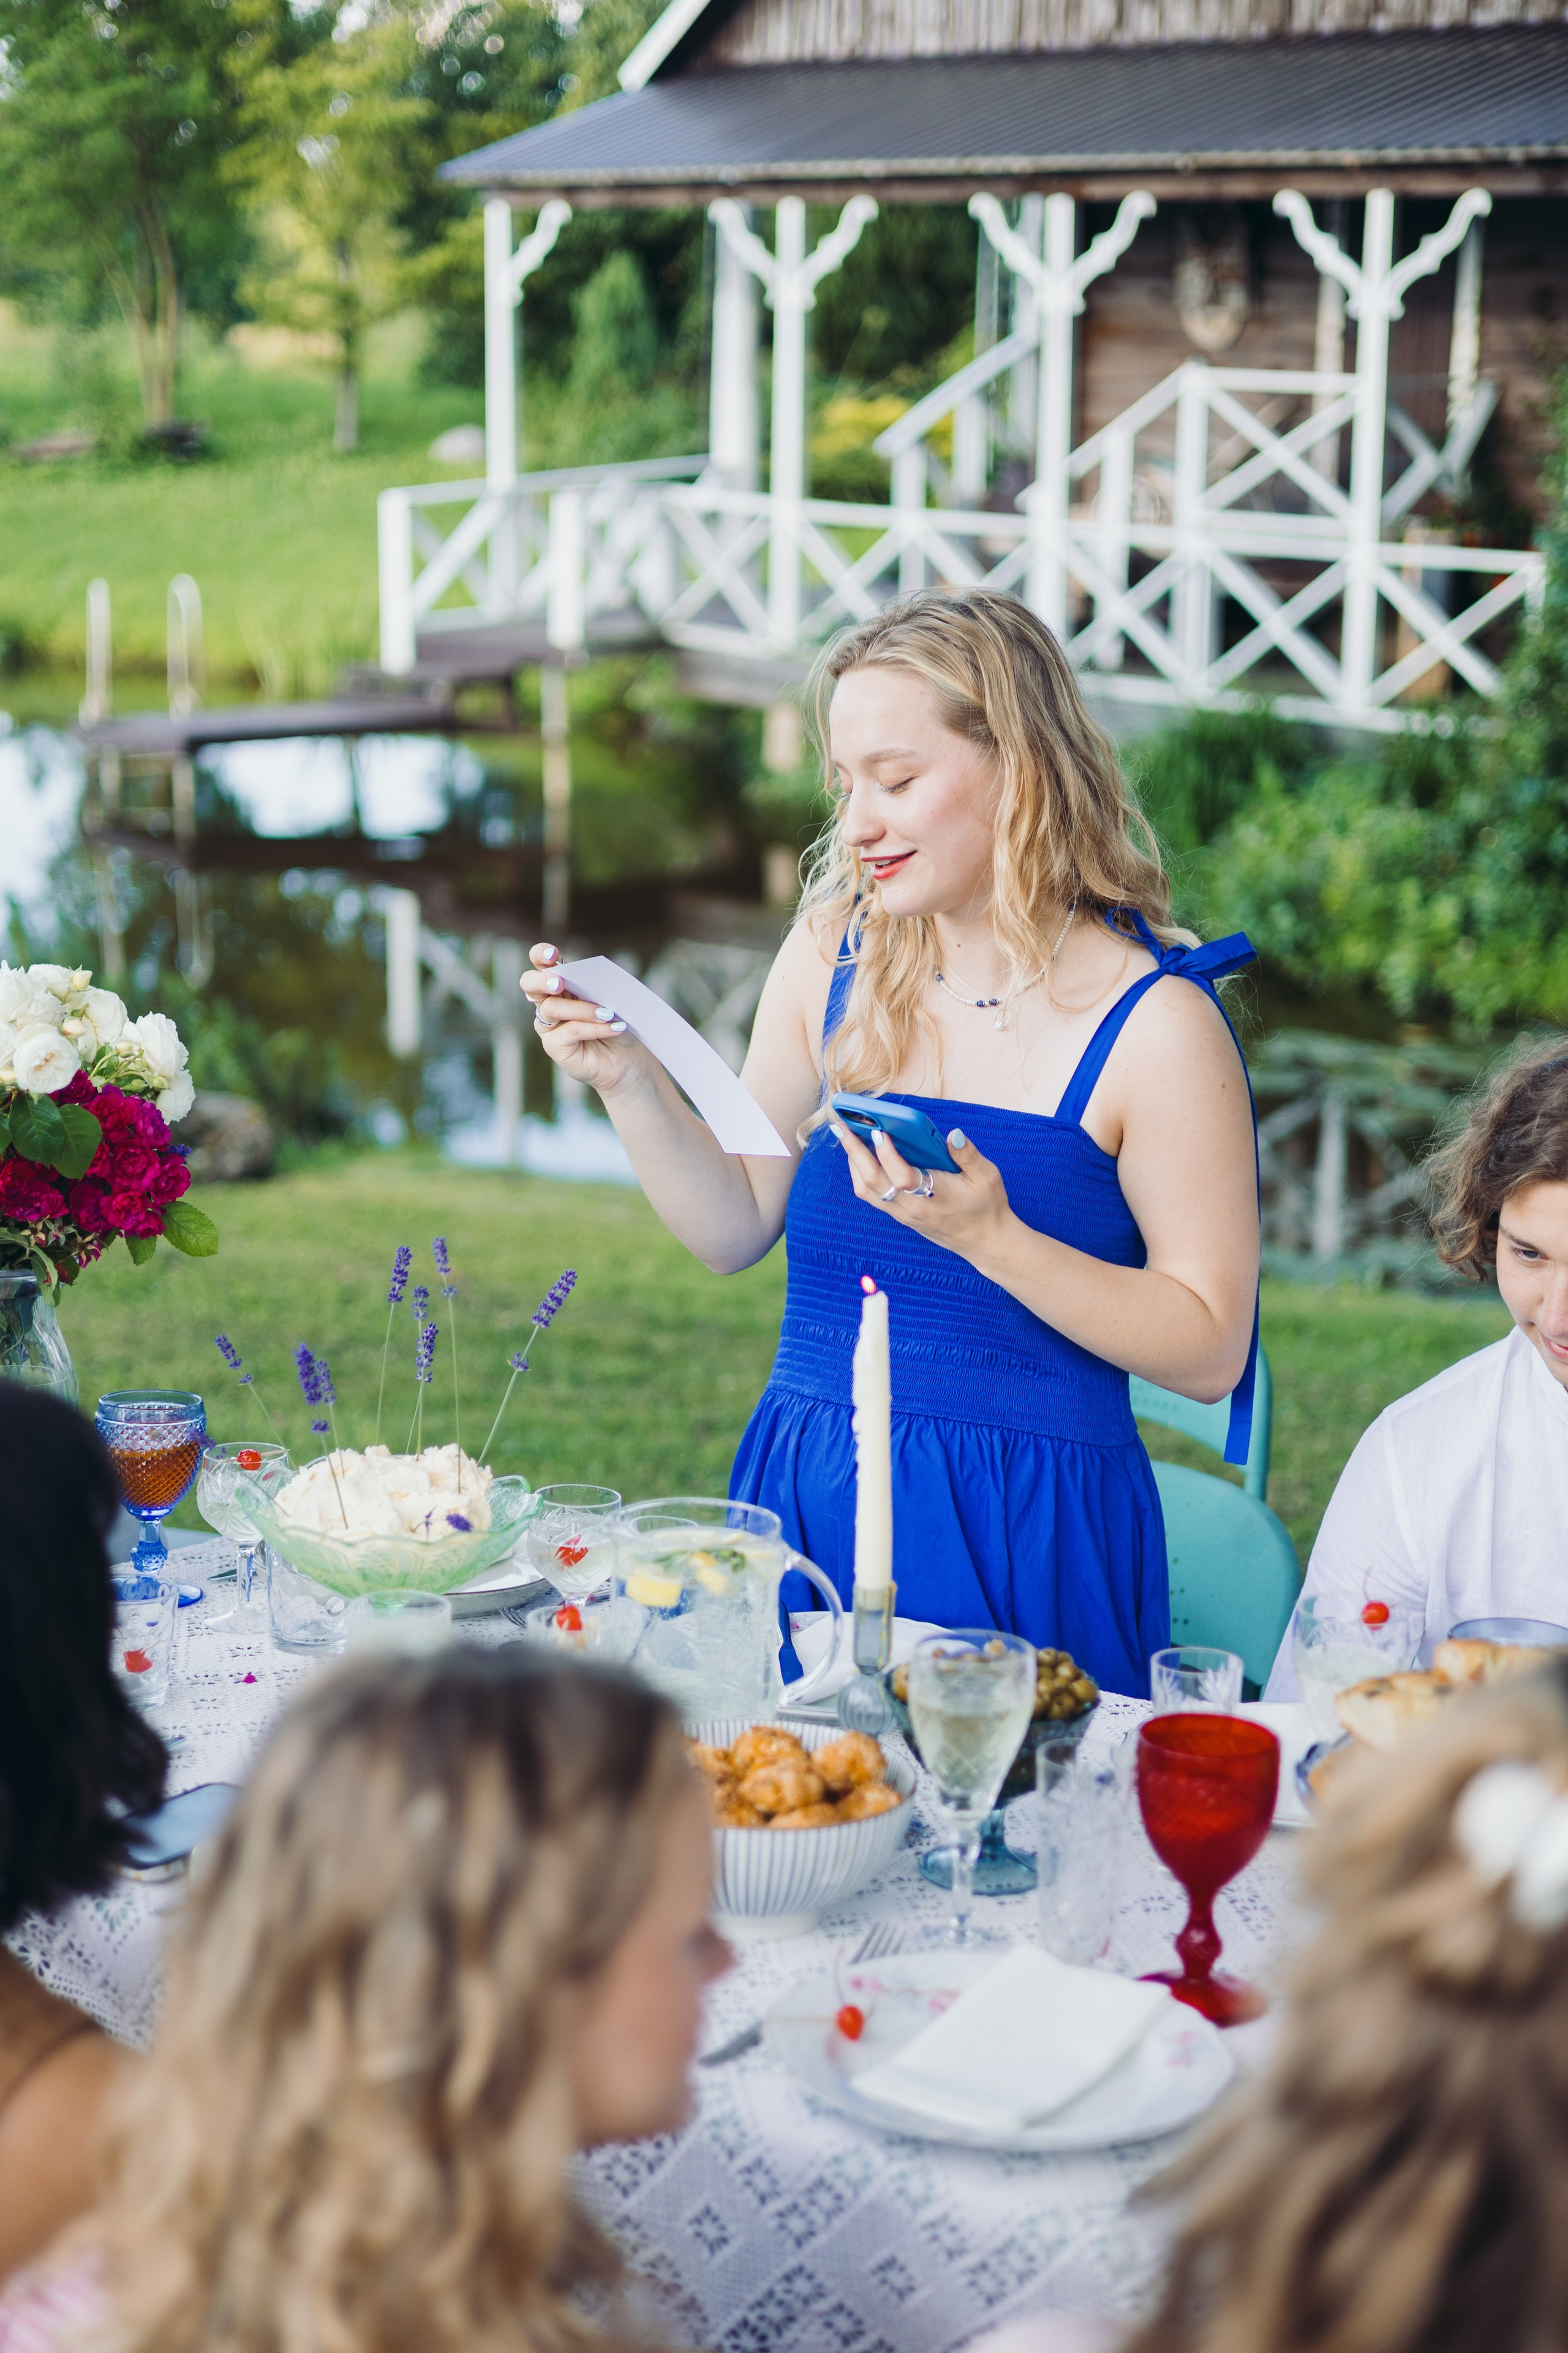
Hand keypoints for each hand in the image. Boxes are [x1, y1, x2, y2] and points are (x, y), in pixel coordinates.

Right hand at [521, 944, 643, 1096]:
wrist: (627, 1056)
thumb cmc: (617, 1022)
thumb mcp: (610, 997)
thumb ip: (596, 985)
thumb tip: (590, 978)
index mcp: (561, 982)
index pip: (541, 962)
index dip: (541, 954)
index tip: (552, 954)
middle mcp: (549, 1001)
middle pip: (529, 983)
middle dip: (541, 980)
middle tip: (558, 983)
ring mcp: (548, 1025)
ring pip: (551, 1008)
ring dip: (581, 1009)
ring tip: (607, 1013)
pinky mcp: (553, 1046)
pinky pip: (569, 1030)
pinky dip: (593, 1027)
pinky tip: (613, 1027)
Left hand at [828, 1118, 1015, 1267]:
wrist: (985, 1242)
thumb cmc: (987, 1207)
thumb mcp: (987, 1177)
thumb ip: (968, 1155)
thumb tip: (953, 1134)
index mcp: (934, 1197)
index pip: (902, 1176)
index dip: (888, 1154)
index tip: (879, 1131)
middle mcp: (913, 1208)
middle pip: (873, 1182)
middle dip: (854, 1153)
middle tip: (841, 1127)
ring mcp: (903, 1214)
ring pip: (866, 1191)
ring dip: (853, 1164)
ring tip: (847, 1137)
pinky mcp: (900, 1216)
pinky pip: (872, 1195)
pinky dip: (861, 1174)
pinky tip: (861, 1156)